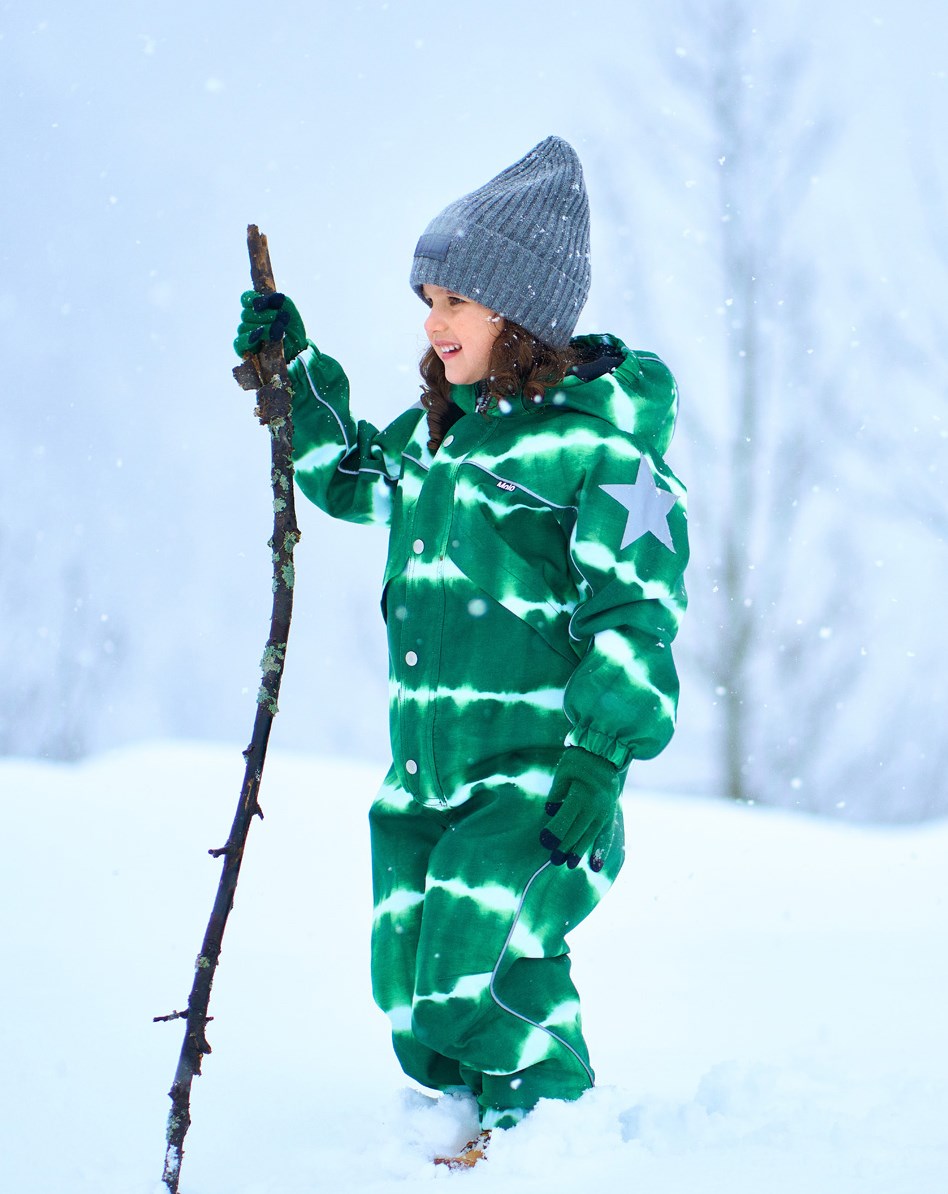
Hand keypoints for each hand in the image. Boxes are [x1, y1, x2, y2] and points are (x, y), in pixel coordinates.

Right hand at [234, 291, 306, 361]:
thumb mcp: (288, 308)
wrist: (299, 347)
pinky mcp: (246, 351)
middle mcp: (249, 322)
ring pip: (244, 327)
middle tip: (278, 317)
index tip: (266, 302)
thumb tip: (269, 299)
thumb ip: (278, 299)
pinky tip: (259, 334)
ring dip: (263, 327)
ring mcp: (246, 336)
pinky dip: (248, 338)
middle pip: (246, 314)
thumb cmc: (292, 326)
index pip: (246, 299)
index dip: (252, 298)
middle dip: (264, 315)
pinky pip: (239, 343)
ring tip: (278, 328)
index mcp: (256, 309)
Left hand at [539, 747, 619, 871]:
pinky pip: (606, 835)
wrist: (605, 753)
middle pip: (577, 831)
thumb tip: (551, 811)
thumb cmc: (579, 760)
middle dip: (564, 847)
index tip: (544, 842)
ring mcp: (605, 811)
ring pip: (591, 836)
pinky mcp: (610, 814)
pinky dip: (601, 851)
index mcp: (581, 794)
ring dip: (579, 851)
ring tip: (570, 865)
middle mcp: (595, 806)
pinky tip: (596, 865)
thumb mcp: (563, 772)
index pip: (565, 819)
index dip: (554, 832)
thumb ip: (556, 793)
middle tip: (553, 860)